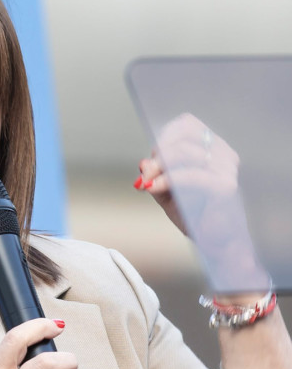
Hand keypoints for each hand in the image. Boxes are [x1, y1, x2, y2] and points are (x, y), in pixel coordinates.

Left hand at [135, 113, 266, 291]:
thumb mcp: (166, 191)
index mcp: (212, 149)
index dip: (164, 136)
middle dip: (158, 152)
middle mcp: (222, 154)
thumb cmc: (194, 214)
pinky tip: (153, 188)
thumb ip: (155, 175)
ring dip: (159, 166)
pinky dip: (167, 179)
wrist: (217, 244)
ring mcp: (226, 169)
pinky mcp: (224, 186)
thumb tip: (143, 162)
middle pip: (183, 135)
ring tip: (148, 182)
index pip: (186, 124)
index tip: (152, 157)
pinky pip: (190, 174)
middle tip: (146, 172)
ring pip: (183, 152)